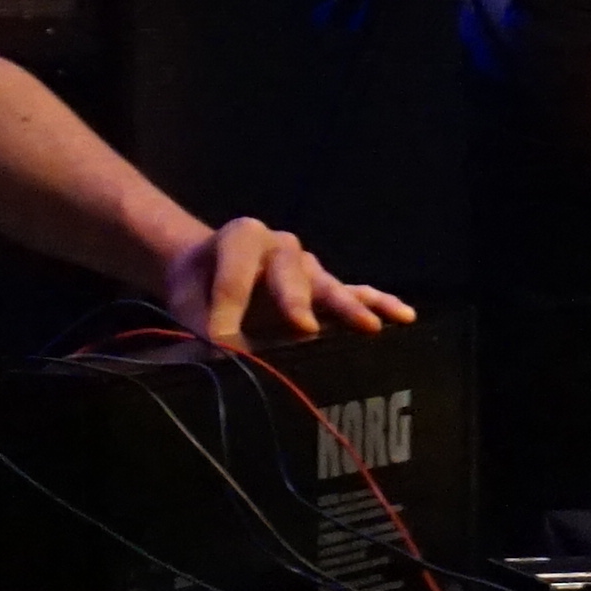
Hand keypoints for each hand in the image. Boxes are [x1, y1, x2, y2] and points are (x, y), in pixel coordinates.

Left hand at [162, 217, 418, 343]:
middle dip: (295, 300)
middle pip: (290, 272)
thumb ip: (199, 321)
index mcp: (242, 238)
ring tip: (370, 326)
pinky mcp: (325, 287)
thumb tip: (220, 353)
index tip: (218, 340)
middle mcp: (281, 246)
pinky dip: (377, 304)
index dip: (227, 309)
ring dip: (347, 307)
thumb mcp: (186, 297)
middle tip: (302, 327)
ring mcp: (308, 267)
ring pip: (327, 284)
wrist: (209, 269)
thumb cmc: (199, 284)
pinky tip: (403, 316)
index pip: (236, 274)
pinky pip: (355, 293)